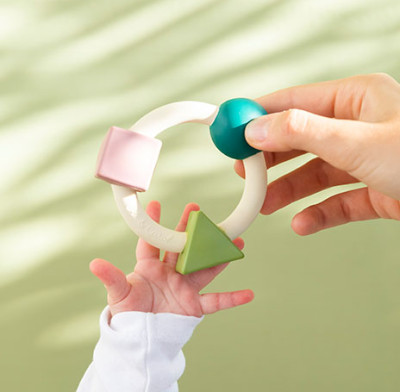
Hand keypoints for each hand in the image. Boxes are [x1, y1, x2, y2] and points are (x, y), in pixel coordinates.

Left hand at [90, 201, 253, 317]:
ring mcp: (185, 287)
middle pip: (184, 247)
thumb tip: (94, 263)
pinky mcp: (194, 306)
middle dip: (191, 230)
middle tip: (198, 211)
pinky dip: (233, 299)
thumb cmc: (129, 313)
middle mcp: (171, 272)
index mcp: (150, 266)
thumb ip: (112, 278)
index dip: (153, 223)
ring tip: (235, 240)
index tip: (155, 203)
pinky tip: (249, 293)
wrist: (141, 337)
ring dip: (220, 256)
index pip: (153, 241)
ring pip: (205, 267)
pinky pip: (216, 301)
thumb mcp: (119, 294)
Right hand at [235, 73, 399, 234]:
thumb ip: (303, 133)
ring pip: (315, 174)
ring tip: (264, 204)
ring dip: (288, 190)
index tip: (232, 130)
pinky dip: (318, 213)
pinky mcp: (375, 191)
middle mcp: (359, 127)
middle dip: (271, 159)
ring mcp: (366, 160)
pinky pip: (338, 201)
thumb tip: (256, 129)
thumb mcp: (357, 141)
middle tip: (245, 171)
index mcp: (358, 99)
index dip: (260, 116)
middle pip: (300, 140)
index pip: (295, 102)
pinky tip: (301, 223)